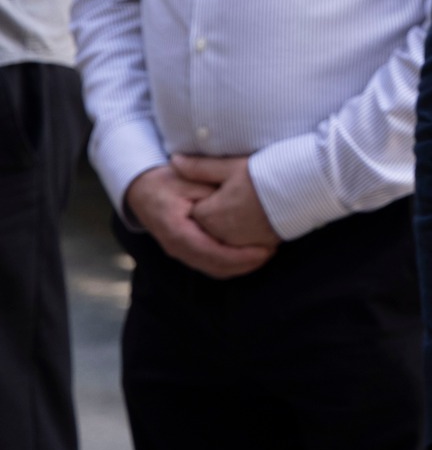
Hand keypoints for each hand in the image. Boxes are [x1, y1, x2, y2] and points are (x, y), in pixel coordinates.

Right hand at [124, 165, 275, 279]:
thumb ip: (209, 192)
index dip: (240, 256)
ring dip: (240, 266)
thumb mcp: (187, 179)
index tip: (264, 251)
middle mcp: (177, 247)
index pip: (212, 252)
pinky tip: (249, 254)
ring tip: (265, 253)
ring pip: (213, 269)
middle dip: (245, 264)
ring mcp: (180, 252)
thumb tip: (234, 203)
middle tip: (272, 251)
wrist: (142, 189)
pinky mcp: (186, 251)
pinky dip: (231, 263)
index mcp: (177, 231)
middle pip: (215, 266)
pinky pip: (210, 263)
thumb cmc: (167, 181)